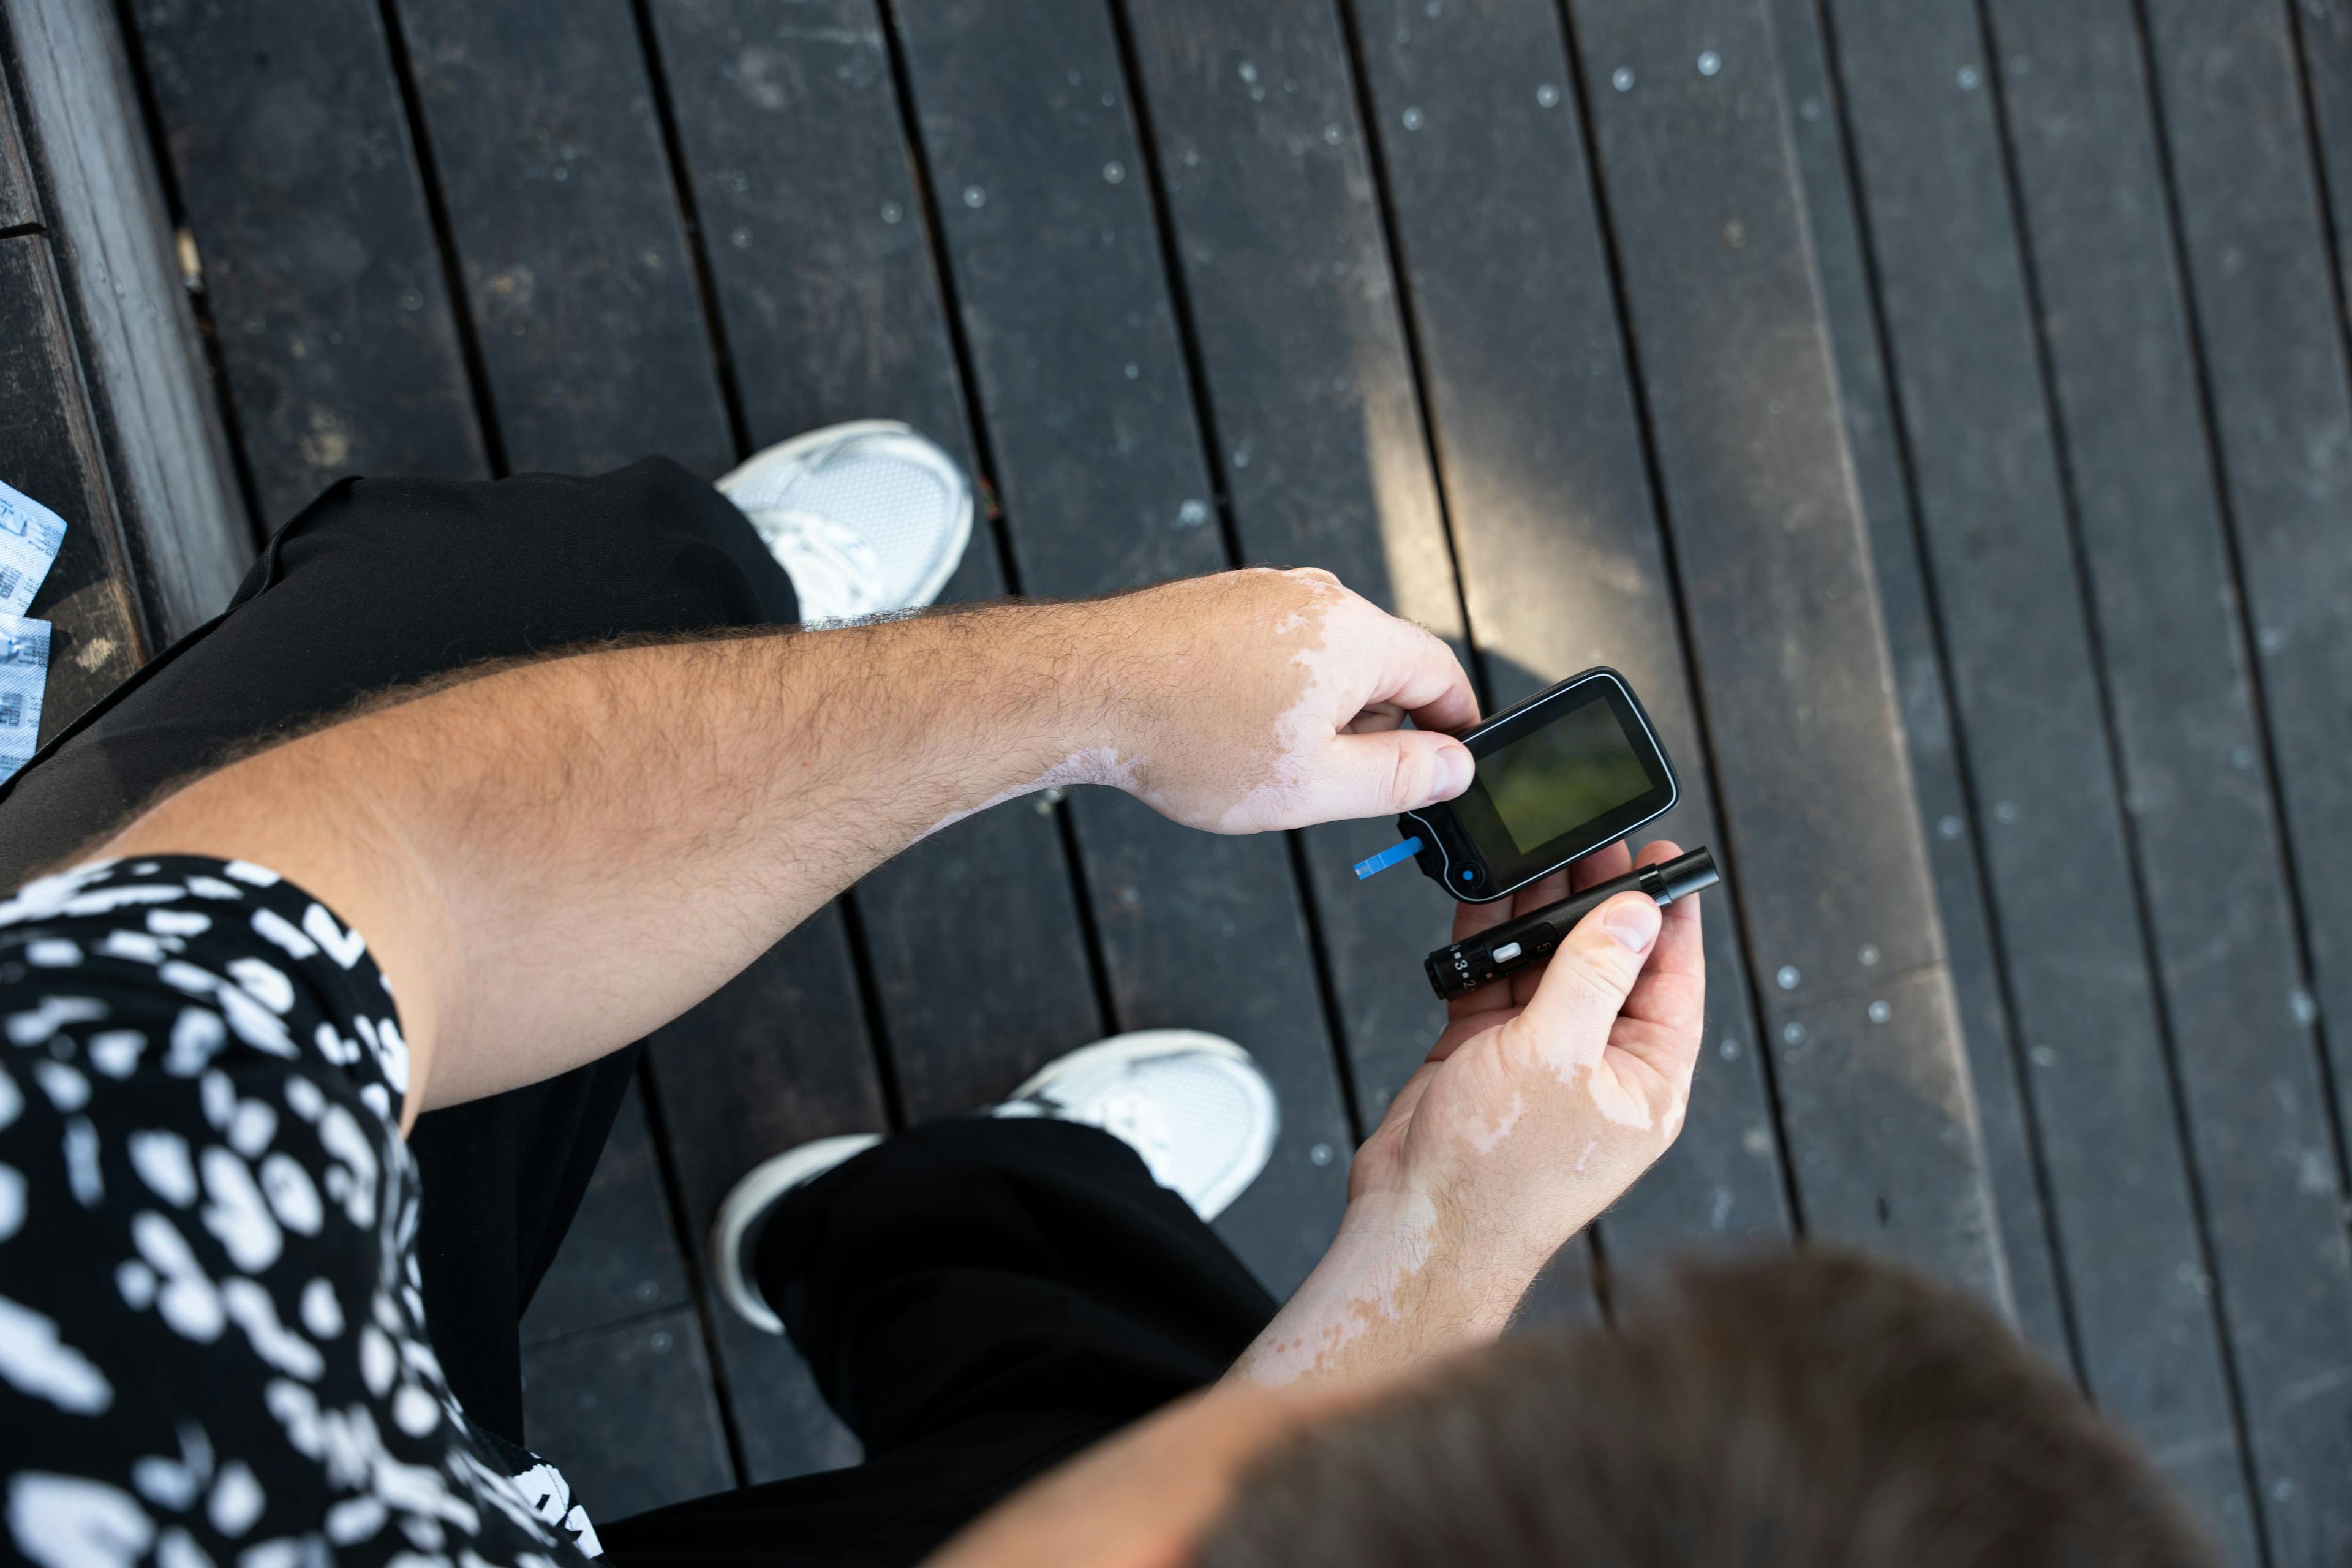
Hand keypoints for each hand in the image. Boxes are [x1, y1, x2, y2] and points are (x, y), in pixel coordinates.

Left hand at [1089, 568, 1477, 831]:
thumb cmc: (1187, 735)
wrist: (1084, 689)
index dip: (1454, 727)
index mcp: (1356, 634)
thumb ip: (1398, 777)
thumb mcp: (1314, 783)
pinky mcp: (1223, 601)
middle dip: (1376, 727)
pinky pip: (1277, 649)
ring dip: (1320, 714)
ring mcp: (1265, 592)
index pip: (1440, 673)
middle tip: (1339, 784)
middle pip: (1384, 665)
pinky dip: (1275, 692)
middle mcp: (1316, 597)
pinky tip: (1233, 729)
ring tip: (1269, 759)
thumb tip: (1452, 767)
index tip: (1449, 767)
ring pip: (1326, 661)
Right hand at [1230, 838, 1704, 1385]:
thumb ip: (1595, 976)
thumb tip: (1636, 914)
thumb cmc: (1499, 1176)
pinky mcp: (1484, 1054)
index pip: (1673, 981)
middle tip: (1588, 841)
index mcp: (1646, 1081)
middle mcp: (1598, 1066)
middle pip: (1608, 963)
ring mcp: (1539, 1059)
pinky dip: (1484, 942)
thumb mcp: (1559, 1059)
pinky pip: (1492, 980)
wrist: (1417, 1225)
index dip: (1670, 916)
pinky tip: (1481, 899)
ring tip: (1532, 854)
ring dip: (1535, 913)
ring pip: (1545, 964)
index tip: (1662, 858)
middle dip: (1596, 902)